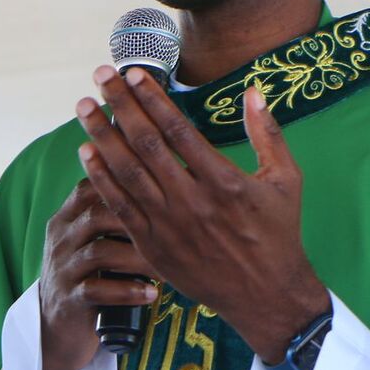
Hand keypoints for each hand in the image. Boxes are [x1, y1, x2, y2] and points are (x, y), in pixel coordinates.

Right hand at [37, 179, 157, 369]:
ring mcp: (62, 268)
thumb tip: (167, 191)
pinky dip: (127, 291)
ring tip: (168, 269)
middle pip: (97, 216)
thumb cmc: (90, 274)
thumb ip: (116, 216)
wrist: (57, 324)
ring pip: (100, 252)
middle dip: (140, 223)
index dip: (127, 188)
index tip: (164, 194)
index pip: (93, 187)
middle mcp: (61, 238)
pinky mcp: (68, 299)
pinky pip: (96, 290)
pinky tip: (150, 294)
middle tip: (175, 234)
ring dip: (139, 259)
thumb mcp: (93, 240)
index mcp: (67, 217)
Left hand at [75, 66, 330, 362]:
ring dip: (101, 136)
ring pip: (126, 173)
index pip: (177, 130)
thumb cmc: (278, 233)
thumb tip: (253, 91)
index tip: (133, 74)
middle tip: (100, 76)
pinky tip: (86, 153)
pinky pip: (119, 207)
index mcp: (224, 182)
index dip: (152, 99)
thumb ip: (267, 133)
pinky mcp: (154, 247)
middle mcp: (192, 203)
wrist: (265, 295)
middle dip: (119, 106)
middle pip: (145, 144)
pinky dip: (100, 179)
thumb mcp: (286, 180)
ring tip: (84, 107)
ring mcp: (169, 227)